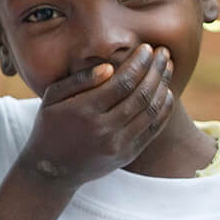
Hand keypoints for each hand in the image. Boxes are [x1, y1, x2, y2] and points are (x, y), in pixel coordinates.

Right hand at [16, 45, 175, 188]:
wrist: (52, 170)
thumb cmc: (50, 126)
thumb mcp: (52, 98)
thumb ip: (79, 81)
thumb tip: (109, 67)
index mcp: (83, 111)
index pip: (122, 82)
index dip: (139, 63)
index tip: (147, 48)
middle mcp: (104, 129)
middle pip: (141, 94)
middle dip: (155, 70)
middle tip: (164, 53)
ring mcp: (118, 144)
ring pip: (150, 111)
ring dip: (163, 86)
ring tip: (168, 68)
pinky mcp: (128, 154)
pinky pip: (153, 129)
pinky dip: (163, 110)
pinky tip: (167, 93)